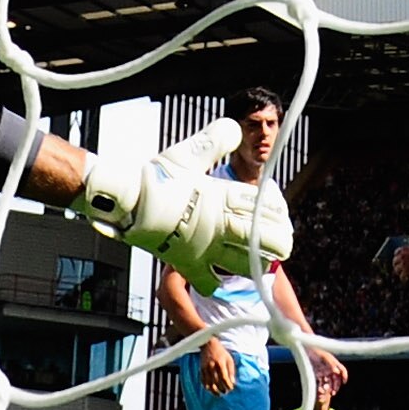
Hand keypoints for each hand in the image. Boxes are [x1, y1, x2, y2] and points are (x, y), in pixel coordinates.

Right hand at [76, 121, 291, 292]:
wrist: (125, 203)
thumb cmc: (153, 178)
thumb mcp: (186, 154)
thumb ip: (214, 141)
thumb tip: (235, 128)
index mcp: (221, 197)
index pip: (262, 206)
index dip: (276, 209)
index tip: (279, 210)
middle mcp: (218, 226)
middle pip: (265, 239)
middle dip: (279, 239)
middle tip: (283, 237)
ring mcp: (204, 248)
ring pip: (245, 263)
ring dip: (258, 260)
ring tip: (264, 256)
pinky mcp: (188, 263)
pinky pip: (211, 282)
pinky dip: (220, 280)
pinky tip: (223, 274)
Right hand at [197, 338, 235, 395]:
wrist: (208, 344)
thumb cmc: (221, 352)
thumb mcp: (229, 359)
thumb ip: (231, 371)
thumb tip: (233, 382)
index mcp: (220, 364)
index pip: (224, 378)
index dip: (228, 385)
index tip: (231, 388)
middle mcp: (212, 367)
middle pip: (216, 382)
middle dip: (222, 389)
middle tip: (225, 392)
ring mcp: (205, 368)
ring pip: (209, 383)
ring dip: (214, 391)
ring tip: (218, 394)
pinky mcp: (201, 369)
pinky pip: (203, 381)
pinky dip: (206, 387)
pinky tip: (210, 389)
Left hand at [310, 346, 349, 398]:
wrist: (306, 348)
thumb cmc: (316, 350)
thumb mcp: (324, 356)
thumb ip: (331, 364)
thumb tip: (337, 372)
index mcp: (333, 363)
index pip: (342, 370)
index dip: (345, 376)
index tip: (344, 383)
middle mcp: (330, 368)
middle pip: (335, 379)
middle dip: (336, 386)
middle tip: (333, 392)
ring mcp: (323, 371)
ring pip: (329, 381)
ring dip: (329, 388)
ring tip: (328, 393)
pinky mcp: (317, 373)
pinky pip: (321, 381)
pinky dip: (321, 386)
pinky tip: (321, 390)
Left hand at [390, 243, 408, 282]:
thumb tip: (408, 255)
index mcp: (403, 250)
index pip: (396, 253)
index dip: (397, 256)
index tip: (399, 259)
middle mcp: (401, 256)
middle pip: (394, 261)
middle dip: (396, 264)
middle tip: (398, 268)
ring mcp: (403, 264)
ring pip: (396, 269)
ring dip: (398, 272)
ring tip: (401, 274)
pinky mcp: (406, 271)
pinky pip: (402, 276)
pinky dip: (403, 278)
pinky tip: (405, 279)